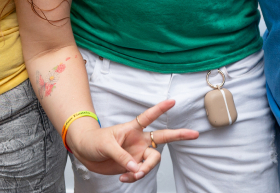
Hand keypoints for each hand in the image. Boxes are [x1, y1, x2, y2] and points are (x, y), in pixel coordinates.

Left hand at [67, 99, 198, 182]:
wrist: (85, 153)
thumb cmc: (93, 141)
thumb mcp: (106, 145)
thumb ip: (121, 156)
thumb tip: (135, 167)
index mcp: (132, 128)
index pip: (149, 117)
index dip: (160, 109)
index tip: (173, 101)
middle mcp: (139, 140)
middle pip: (163, 138)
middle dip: (179, 135)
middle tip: (194, 134)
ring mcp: (137, 153)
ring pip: (153, 161)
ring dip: (145, 169)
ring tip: (132, 174)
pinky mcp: (133, 165)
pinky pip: (140, 172)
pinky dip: (134, 177)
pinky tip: (123, 178)